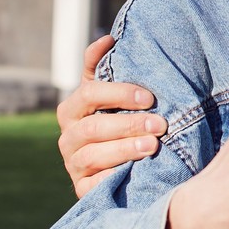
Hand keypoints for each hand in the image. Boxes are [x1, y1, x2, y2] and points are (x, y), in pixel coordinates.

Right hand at [57, 34, 166, 197]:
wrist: (114, 167)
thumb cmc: (115, 120)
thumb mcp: (109, 95)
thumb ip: (103, 66)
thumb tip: (108, 38)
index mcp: (72, 109)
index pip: (89, 94)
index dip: (119, 93)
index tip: (149, 97)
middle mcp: (68, 137)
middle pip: (94, 127)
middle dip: (129, 124)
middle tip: (160, 124)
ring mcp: (73, 165)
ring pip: (94, 155)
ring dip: (125, 149)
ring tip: (153, 146)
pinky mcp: (82, 190)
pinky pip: (95, 185)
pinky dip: (115, 177)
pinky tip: (137, 173)